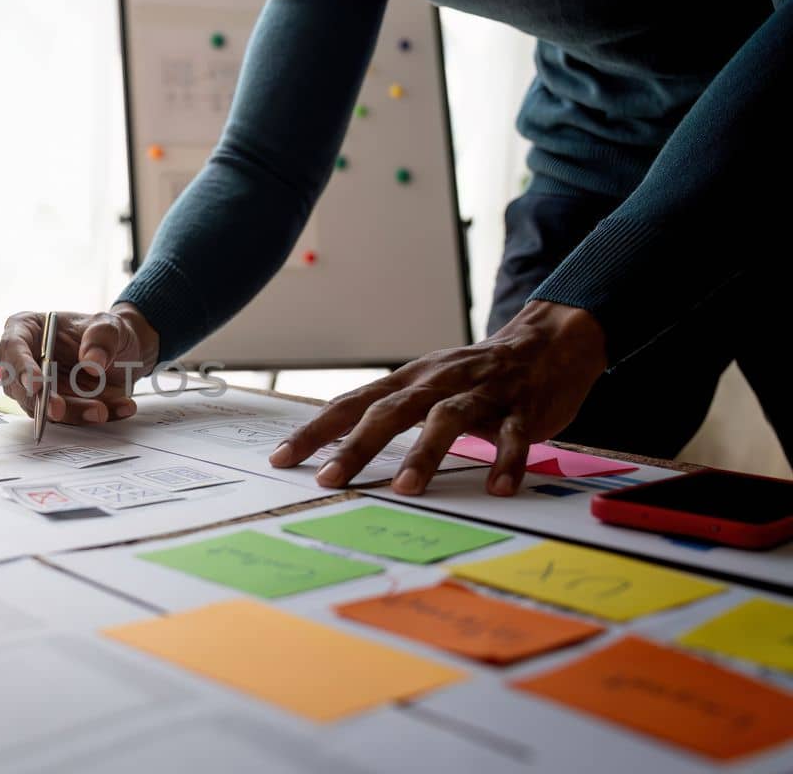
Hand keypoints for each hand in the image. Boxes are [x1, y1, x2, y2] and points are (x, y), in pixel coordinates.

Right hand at [0, 304, 159, 423]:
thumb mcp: (109, 326)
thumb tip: (92, 364)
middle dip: (42, 401)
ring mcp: (40, 388)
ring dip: (73, 412)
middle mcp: (27, 361)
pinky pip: (70, 418)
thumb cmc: (106, 333)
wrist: (124, 354)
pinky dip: (93, 417)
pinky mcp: (56, 407)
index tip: (37, 384)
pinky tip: (119, 407)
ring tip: (103, 410)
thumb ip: (102, 338)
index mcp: (28, 329)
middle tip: (58, 409)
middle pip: (22, 386)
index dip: (20, 367)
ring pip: (44, 409)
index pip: (12, 346)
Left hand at [270, 301, 607, 495]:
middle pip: (390, 411)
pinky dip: (506, 461)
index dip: (316, 430)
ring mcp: (480, 393)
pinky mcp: (523, 406)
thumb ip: (389, 410)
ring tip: (404, 487)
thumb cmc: (475, 374)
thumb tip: (337, 440)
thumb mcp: (426, 383)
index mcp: (410, 380)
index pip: (352, 403)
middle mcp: (439, 382)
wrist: (548, 342)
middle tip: (329, 479)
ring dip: (424, 453)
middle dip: (356, 446)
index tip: (282, 458)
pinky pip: (513, 435)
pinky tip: (498, 487)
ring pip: (447, 419)